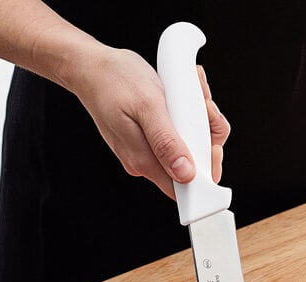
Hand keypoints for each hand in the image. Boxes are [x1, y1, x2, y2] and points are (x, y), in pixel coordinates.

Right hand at [65, 45, 229, 197]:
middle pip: (193, 166)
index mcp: (144, 161)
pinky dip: (188, 115)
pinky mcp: (152, 138)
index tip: (214, 147)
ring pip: (189, 146)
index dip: (206, 174)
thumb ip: (166, 142)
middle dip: (206, 136)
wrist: (91, 68)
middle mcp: (147, 161)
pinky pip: (179, 134)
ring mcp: (149, 150)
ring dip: (199, 120)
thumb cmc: (115, 81)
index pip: (184, 190)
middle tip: (204, 107)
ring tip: (193, 93)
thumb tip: (185, 174)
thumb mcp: (147, 106)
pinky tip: (183, 95)